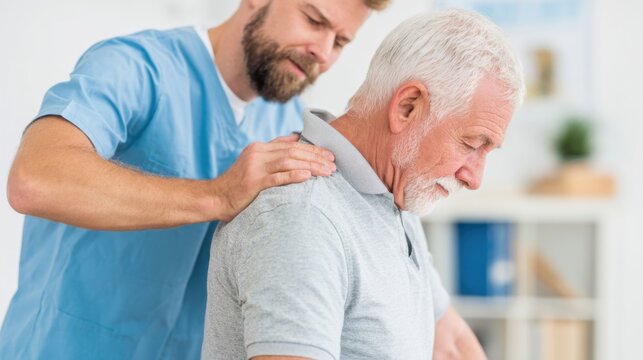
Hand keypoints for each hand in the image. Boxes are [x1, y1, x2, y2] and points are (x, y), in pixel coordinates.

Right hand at [213, 134, 335, 221]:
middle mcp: (257, 154)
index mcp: (259, 148)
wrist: (214, 198)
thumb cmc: (237, 185)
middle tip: (333, 163)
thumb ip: (273, 150)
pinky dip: (293, 176)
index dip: (312, 149)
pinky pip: (277, 177)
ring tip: (326, 171)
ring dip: (310, 166)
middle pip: (293, 151)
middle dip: (315, 156)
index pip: (291, 145)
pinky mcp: (253, 182)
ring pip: (288, 162)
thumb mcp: (253, 162)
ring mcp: (255, 167)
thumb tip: (295, 138)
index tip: (328, 155)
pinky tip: (307, 176)